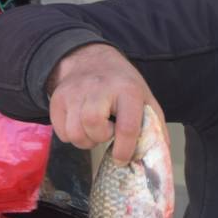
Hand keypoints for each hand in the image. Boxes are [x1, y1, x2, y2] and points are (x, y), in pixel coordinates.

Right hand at [46, 43, 166, 164]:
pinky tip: (82, 126)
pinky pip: (61, 132)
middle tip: (107, 132)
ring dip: (86, 140)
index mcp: (127, 90)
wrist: (91, 59)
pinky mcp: (57, 99)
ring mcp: (75, 92)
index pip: (127, 126)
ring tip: (95, 130)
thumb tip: (160, 153)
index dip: (125, 149)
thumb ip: (154, 125)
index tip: (122, 158)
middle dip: (101, 138)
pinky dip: (72, 136)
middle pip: (94, 125)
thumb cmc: (122, 84)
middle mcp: (99, 88)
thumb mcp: (144, 98)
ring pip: (75, 133)